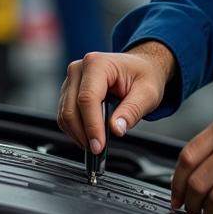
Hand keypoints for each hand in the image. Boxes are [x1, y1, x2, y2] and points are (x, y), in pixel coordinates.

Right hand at [57, 42, 176, 152]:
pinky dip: (75, 129)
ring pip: (65, 114)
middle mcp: (80, 69)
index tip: (98, 145)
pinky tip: (90, 135)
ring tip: (96, 143)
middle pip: (71, 108)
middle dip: (83, 134)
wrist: (141, 67)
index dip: (92, 126)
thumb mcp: (147, 93)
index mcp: (98, 64)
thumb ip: (132, 111)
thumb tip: (116, 129)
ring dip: (78, 134)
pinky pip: (66, 114)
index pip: (87, 99)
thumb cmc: (144, 75)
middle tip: (98, 149)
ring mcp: (72, 79)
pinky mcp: (69, 90)